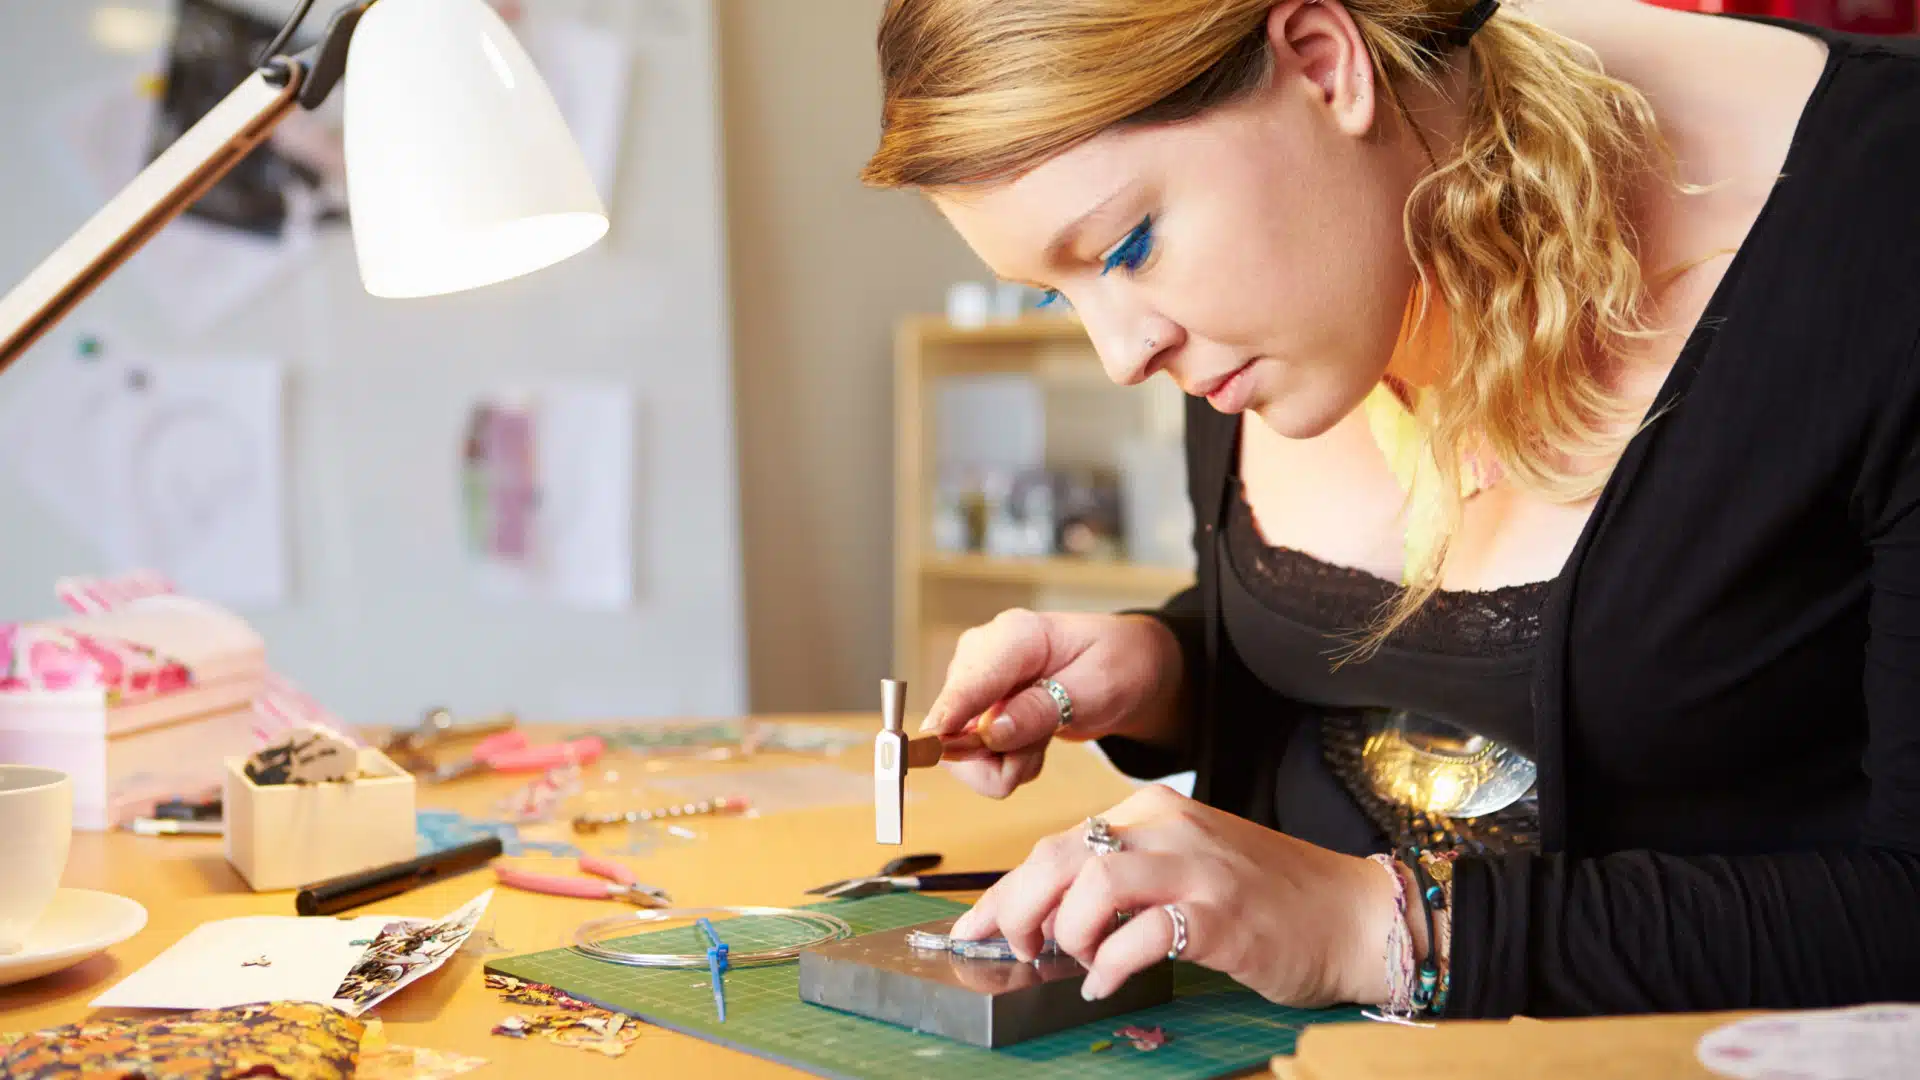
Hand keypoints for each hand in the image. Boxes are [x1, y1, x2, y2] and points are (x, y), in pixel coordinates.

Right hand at [921, 609, 1179, 798]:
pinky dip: (1004, 762)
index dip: (949, 718)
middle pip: (953, 723)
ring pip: (958, 748)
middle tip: (1038, 754)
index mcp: (1015, 636)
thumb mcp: (1097, 688)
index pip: (968, 682)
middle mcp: (982, 655)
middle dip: (995, 759)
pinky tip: (1032, 744)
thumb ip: (1043, 709)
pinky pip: (972, 754)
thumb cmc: (1117, 665)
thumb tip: (991, 733)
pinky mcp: (974, 708)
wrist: (1127, 666)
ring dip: (1003, 764)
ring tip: (1041, 746)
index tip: (933, 747)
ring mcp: (975, 682)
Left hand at [948, 784, 1401, 1007]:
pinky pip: (1139, 937)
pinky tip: (1110, 981)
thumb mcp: (1187, 865)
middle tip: (1016, 950)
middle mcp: (1169, 828)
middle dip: (1019, 910)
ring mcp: (1196, 868)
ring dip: (1068, 934)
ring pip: (1091, 885)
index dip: (1007, 890)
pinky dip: (1110, 965)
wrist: (1354, 915)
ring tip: (1079, 962)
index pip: (1057, 843)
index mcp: (1154, 812)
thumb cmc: (1267, 899)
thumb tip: (1048, 915)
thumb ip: (1125, 876)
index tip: (974, 926)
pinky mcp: (1219, 916)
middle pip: (1059, 856)